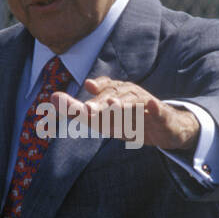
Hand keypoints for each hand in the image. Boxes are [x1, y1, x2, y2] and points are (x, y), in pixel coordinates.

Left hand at [52, 78, 199, 150]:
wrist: (166, 129)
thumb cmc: (131, 121)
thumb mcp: (103, 119)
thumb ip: (78, 111)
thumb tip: (52, 98)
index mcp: (116, 94)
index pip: (103, 89)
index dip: (95, 88)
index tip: (81, 89)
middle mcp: (131, 94)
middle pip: (114, 96)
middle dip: (101, 102)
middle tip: (87, 110)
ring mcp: (147, 104)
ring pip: (134, 102)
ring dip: (123, 103)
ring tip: (113, 106)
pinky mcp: (163, 115)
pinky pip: (159, 110)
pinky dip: (155, 107)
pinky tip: (150, 105)